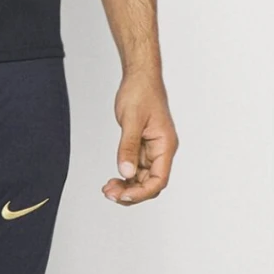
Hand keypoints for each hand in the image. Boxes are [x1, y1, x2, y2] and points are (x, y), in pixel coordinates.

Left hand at [102, 69, 176, 204]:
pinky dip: (125, 177)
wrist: (139, 77)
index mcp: (165, 145)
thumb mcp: (131, 120)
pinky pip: (136, 169)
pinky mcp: (143, 147)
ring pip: (142, 179)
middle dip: (131, 193)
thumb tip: (126, 172)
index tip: (123, 196)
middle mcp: (162, 151)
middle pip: (151, 184)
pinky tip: (112, 180)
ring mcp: (152, 150)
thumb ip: (128, 147)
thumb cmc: (141, 92)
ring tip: (107, 189)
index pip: (159, 179)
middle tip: (109, 194)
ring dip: (126, 187)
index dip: (142, 192)